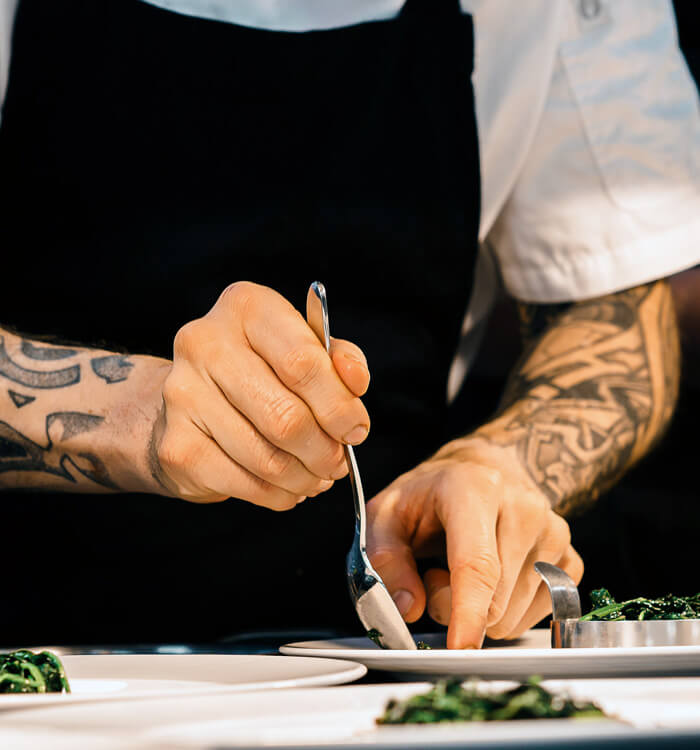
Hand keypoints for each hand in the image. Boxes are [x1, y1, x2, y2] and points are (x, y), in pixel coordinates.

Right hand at [150, 282, 369, 506]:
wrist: (192, 399)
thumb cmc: (262, 369)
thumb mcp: (305, 348)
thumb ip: (338, 359)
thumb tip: (355, 382)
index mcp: (247, 307)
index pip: (303, 362)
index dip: (339, 406)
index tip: (356, 430)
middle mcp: (205, 343)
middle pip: (286, 416)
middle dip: (325, 450)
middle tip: (338, 462)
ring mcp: (183, 394)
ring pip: (267, 458)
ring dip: (305, 477)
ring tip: (317, 476)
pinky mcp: (175, 445)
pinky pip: (243, 483)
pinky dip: (277, 495)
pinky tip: (288, 487)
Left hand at [366, 437, 581, 647]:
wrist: (482, 470)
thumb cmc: (432, 494)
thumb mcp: (387, 514)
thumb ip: (386, 560)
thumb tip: (408, 608)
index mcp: (475, 489)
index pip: (478, 563)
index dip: (467, 612)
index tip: (460, 647)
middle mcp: (524, 508)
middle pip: (493, 600)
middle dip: (453, 606)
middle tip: (436, 572)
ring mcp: (554, 533)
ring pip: (513, 617)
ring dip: (481, 609)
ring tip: (464, 568)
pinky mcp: (571, 559)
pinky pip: (537, 617)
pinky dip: (508, 612)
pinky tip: (495, 578)